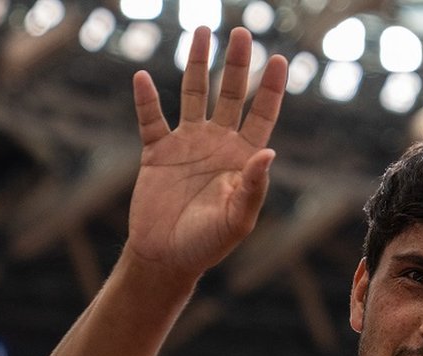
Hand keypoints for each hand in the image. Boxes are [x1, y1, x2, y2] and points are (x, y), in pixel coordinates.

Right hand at [126, 26, 288, 278]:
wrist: (166, 257)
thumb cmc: (208, 244)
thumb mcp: (237, 220)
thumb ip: (253, 188)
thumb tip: (268, 154)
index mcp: (243, 158)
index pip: (262, 114)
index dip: (271, 88)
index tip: (280, 60)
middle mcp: (217, 143)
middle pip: (230, 93)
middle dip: (237, 63)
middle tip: (242, 32)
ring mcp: (186, 144)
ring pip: (193, 93)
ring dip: (197, 64)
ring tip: (201, 31)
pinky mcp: (156, 151)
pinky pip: (150, 119)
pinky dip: (146, 99)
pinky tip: (141, 76)